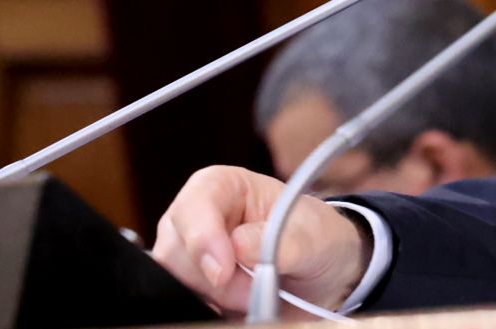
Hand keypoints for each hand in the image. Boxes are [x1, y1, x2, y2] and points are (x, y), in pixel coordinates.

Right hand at [153, 166, 368, 313]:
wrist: (320, 274)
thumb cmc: (315, 238)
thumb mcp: (313, 236)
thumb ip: (281, 241)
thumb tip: (238, 246)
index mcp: (222, 186)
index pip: (194, 206)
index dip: (203, 238)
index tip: (225, 270)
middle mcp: (195, 219)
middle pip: (175, 251)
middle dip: (217, 279)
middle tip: (255, 289)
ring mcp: (186, 254)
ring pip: (176, 283)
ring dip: (218, 297)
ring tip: (256, 294)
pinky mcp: (190, 286)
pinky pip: (183, 304)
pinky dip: (211, 310)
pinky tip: (239, 307)